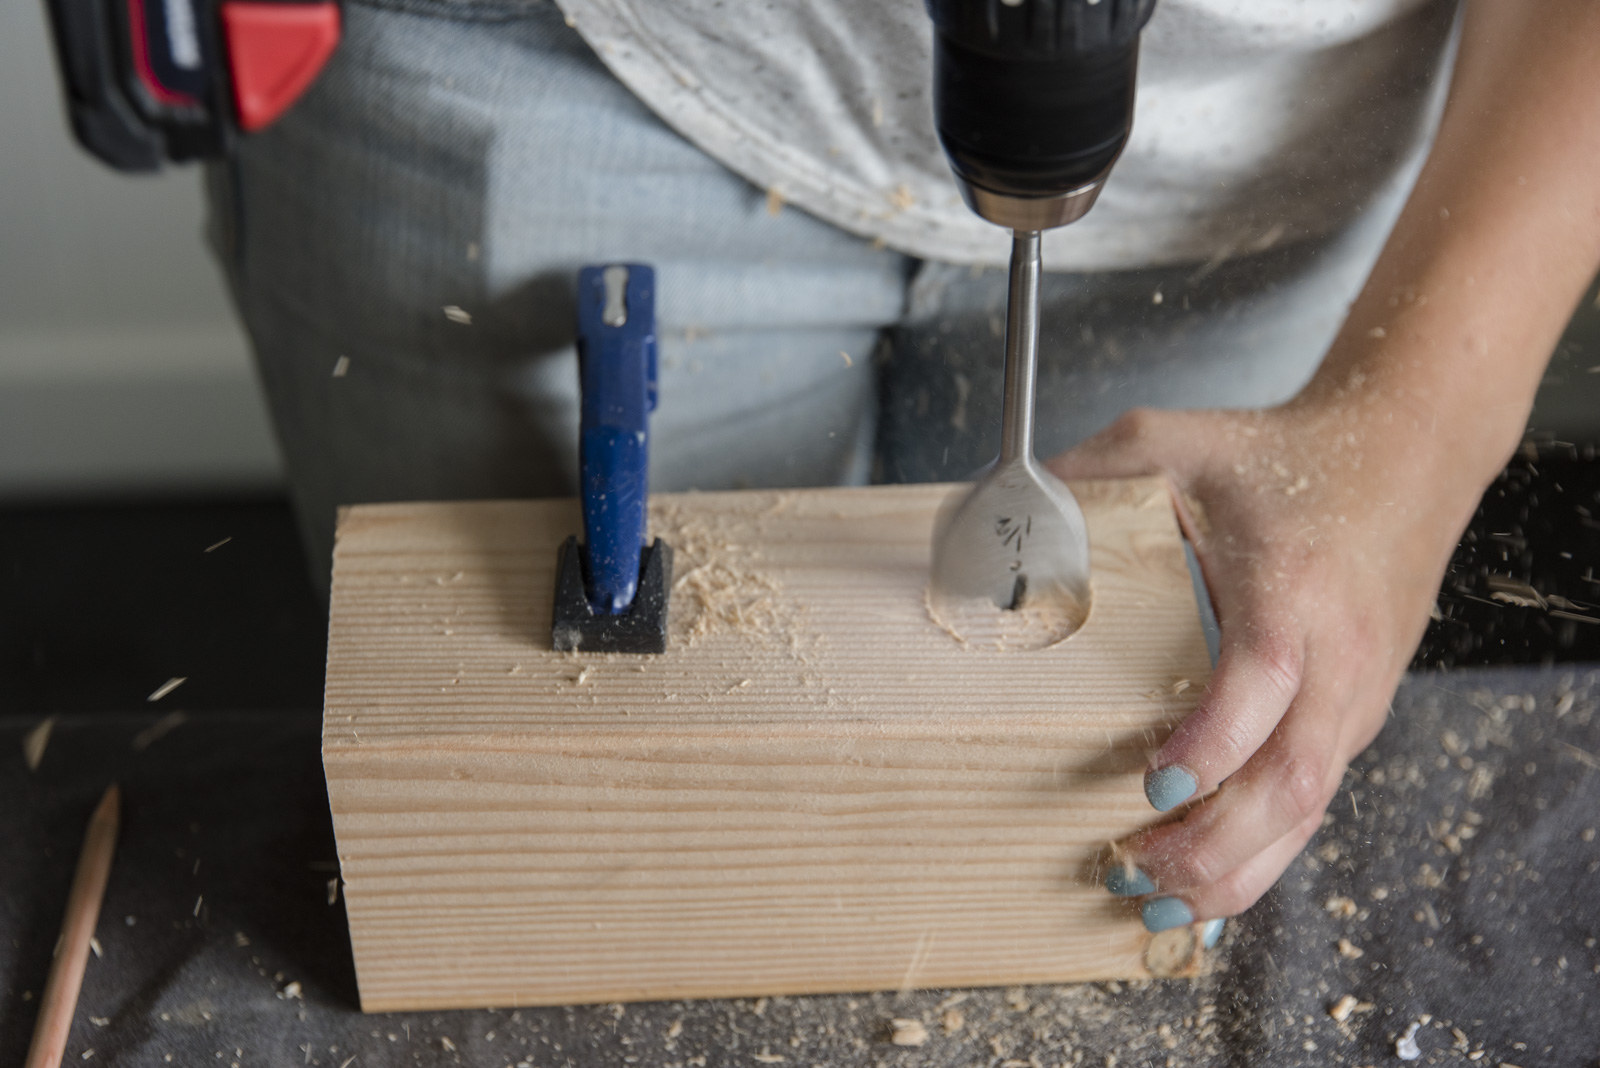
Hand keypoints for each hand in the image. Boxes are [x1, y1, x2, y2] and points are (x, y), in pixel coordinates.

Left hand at [1049, 398, 1482, 930]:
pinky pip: (1314, 803)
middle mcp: (1337, 654)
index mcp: (1293, 583)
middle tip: (1131, 868)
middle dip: (1214, 841)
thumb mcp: (1175, 440)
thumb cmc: (1283, 454)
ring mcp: (1356, 696)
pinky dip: (1262, 855)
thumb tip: (994, 517)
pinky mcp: (1354, 719)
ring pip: (1310, 811)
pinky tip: (1206, 889)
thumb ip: (1089, 474)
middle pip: (1295, 776)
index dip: (1214, 741)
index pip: (1266, 677)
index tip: (1150, 781)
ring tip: (1154, 903)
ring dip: (1235, 869)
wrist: (1403, 456)